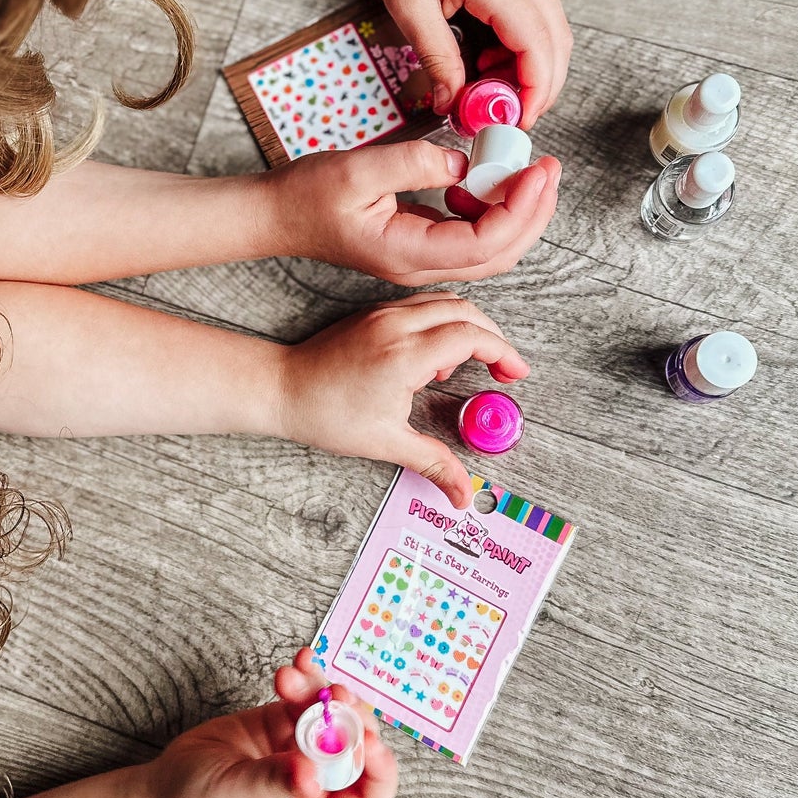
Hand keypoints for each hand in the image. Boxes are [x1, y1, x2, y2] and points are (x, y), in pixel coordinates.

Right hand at [143, 649, 397, 797]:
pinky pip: (303, 698)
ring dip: (321, 691)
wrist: (164, 791)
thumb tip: (312, 777)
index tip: (371, 743)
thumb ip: (274, 783)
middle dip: (351, 719)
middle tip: (335, 696)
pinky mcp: (278, 722)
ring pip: (330, 715)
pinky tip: (296, 663)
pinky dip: (303, 678)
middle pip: (355, 748)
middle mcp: (315, 783)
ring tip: (298, 674)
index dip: (379, 773)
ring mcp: (298, 748)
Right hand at [266, 139, 559, 285]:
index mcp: (406, 253)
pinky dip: (490, 210)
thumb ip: (416, 164)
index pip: (483, 242)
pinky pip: (470, 237)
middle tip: (549, 167)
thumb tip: (465, 164)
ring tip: (527, 170)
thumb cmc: (305, 196)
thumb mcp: (358, 170)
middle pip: (499, 253)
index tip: (538, 169)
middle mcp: (419, 265)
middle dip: (533, 212)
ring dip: (517, 212)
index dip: (519, 208)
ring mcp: (420, 259)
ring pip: (490, 248)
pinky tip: (480, 180)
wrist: (275, 216)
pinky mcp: (419, 246)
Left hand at [279, 292, 526, 507]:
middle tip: (502, 369)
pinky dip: (440, 323)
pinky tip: (430, 360)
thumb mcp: (385, 443)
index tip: (515, 374)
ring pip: (444, 302)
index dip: (503, 352)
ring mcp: (383, 313)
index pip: (471, 336)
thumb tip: (463, 495)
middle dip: (493, 337)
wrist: (281, 389)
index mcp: (404, 353)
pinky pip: (421, 305)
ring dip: (466, 327)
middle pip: (465, 310)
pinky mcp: (373, 312)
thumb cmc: (326, 414)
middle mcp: (396, 323)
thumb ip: (433, 464)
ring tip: (458, 369)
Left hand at [353, 0, 571, 127]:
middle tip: (507, 117)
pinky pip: (539, 18)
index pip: (538, 46)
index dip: (535, 90)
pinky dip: (526, 48)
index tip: (516, 121)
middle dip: (540, 88)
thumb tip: (452, 104)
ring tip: (491, 91)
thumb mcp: (410, 10)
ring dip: (533, 69)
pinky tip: (490, 62)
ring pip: (553, 32)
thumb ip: (437, 60)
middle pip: (556, 43)